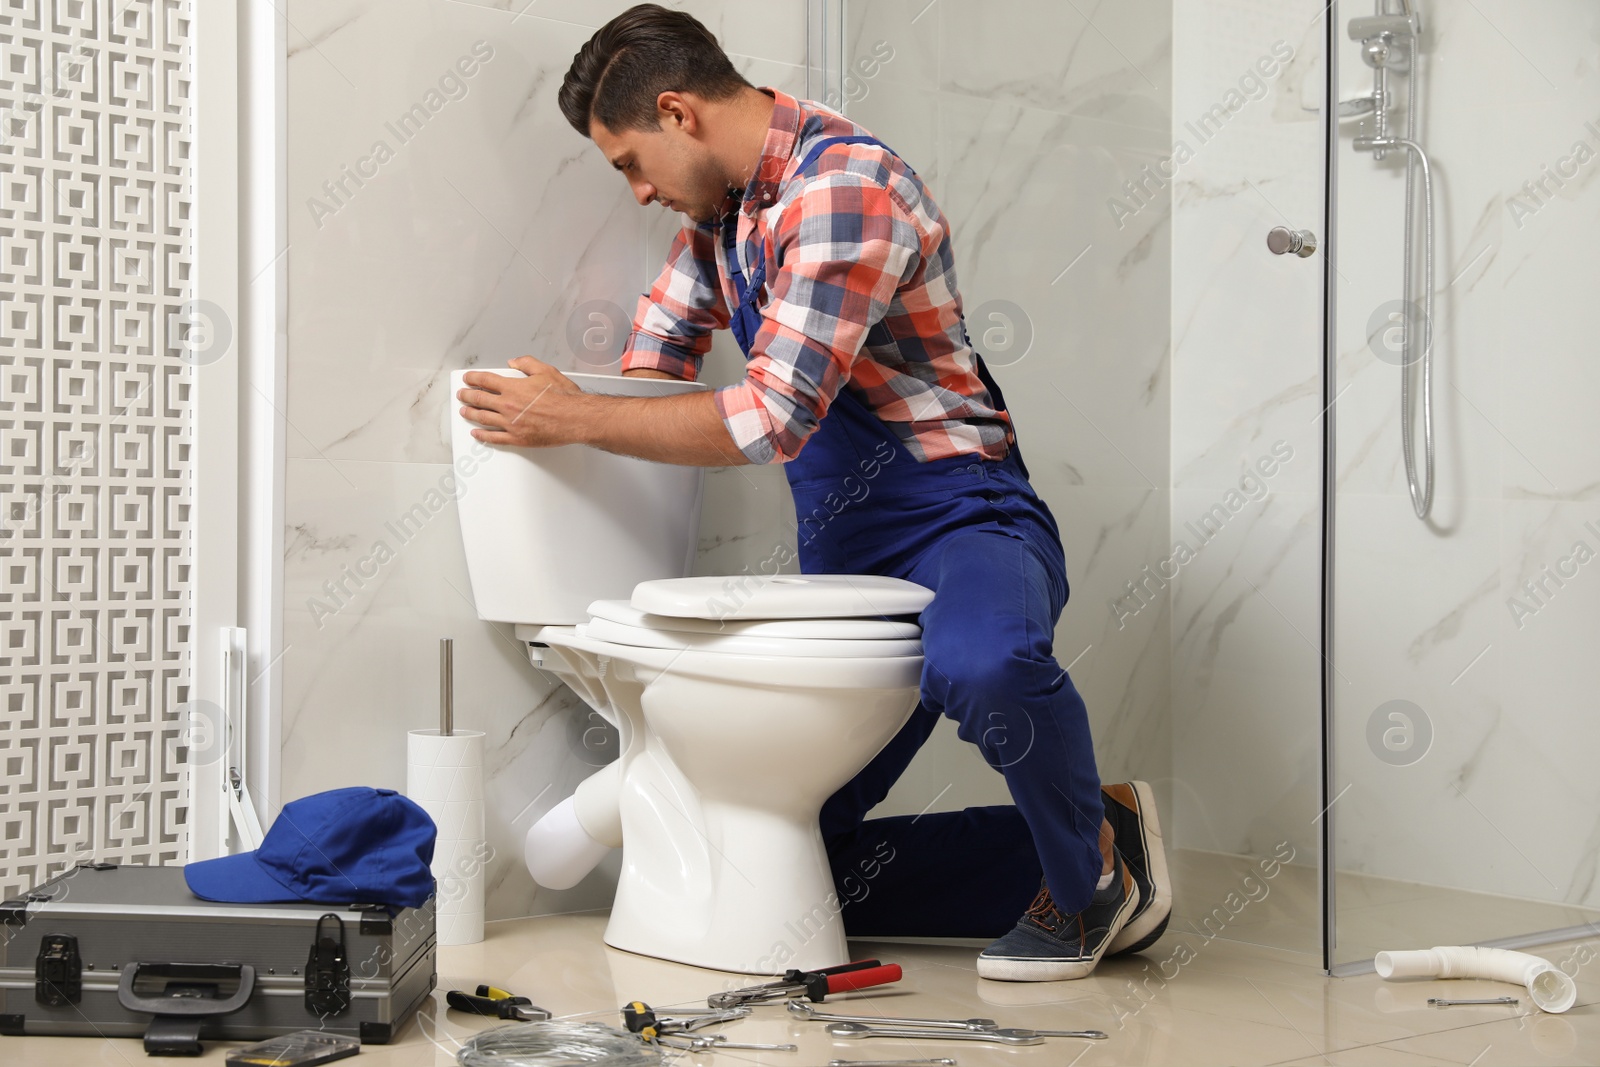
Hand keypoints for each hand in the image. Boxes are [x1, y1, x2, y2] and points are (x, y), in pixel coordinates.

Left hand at [457, 357, 589, 446]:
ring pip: (482, 418)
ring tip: (464, 411)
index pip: (485, 380)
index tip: (468, 378)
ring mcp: (510, 423)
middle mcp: (507, 405)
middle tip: (462, 394)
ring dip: (470, 413)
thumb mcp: (546, 371)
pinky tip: (477, 433)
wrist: (574, 419)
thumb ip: (527, 363)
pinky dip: (482, 435)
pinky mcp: (517, 438)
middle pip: (479, 399)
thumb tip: (515, 362)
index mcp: (513, 388)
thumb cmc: (564, 398)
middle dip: (467, 396)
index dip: (473, 378)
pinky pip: (493, 438)